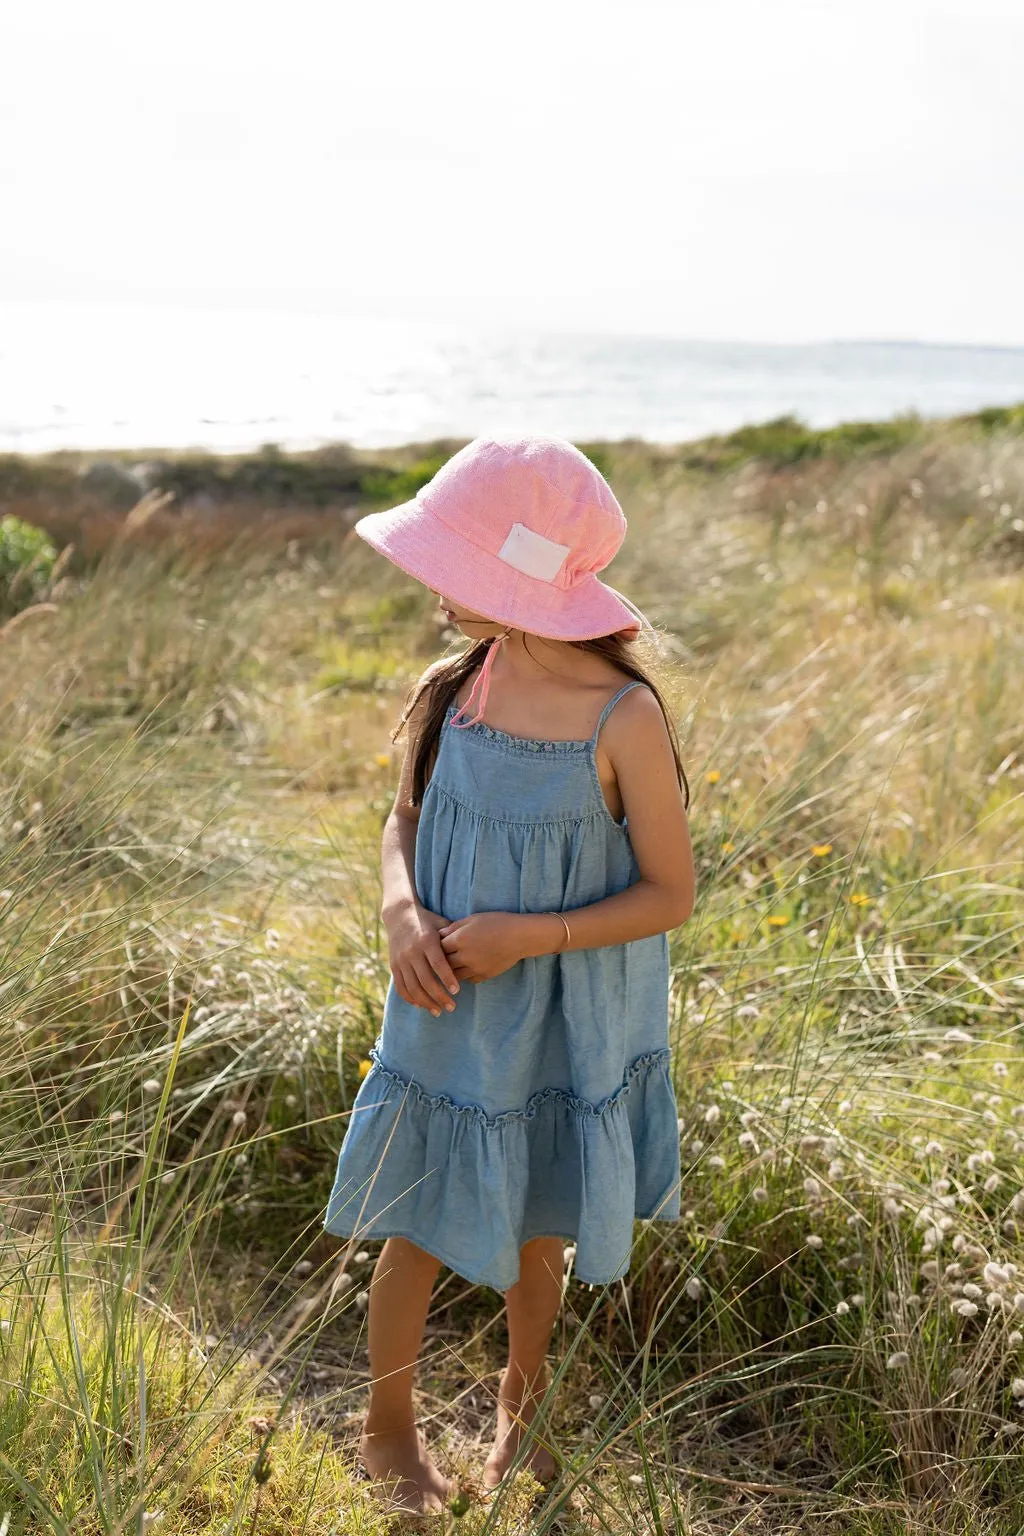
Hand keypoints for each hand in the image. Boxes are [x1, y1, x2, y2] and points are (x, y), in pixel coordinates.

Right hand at [384, 900, 460, 1016]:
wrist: (399, 915)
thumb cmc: (428, 920)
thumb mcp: (441, 924)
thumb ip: (453, 938)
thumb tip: (472, 951)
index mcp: (426, 940)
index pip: (438, 963)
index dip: (447, 978)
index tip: (457, 991)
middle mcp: (412, 951)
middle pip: (425, 980)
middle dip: (439, 996)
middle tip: (452, 1007)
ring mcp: (401, 960)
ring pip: (412, 987)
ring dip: (425, 1002)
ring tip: (438, 1011)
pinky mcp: (394, 966)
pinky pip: (401, 987)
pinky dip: (410, 998)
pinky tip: (421, 1005)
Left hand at [437, 912, 534, 982]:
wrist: (520, 936)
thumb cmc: (497, 922)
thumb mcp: (473, 919)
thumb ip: (454, 927)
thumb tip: (440, 934)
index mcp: (460, 939)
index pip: (438, 947)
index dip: (437, 945)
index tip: (437, 944)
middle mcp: (464, 956)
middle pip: (443, 963)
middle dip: (441, 960)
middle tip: (441, 956)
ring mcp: (474, 968)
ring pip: (453, 975)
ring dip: (451, 970)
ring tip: (452, 965)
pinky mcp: (484, 975)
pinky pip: (468, 979)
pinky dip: (465, 975)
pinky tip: (467, 968)